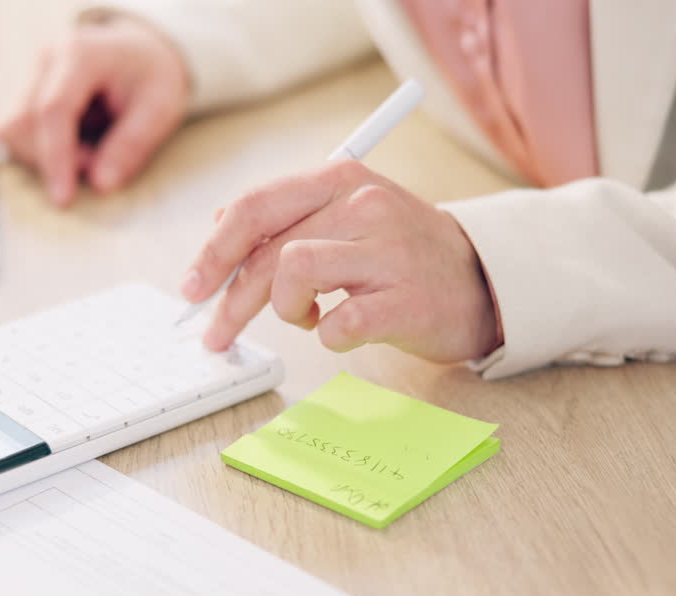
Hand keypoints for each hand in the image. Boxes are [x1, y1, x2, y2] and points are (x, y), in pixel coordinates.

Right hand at [0, 15, 188, 206]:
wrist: (143, 55)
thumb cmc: (153, 78)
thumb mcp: (160, 110)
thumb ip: (132, 146)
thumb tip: (101, 185)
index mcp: (80, 54)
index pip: (53, 110)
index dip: (55, 157)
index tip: (63, 198)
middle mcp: (47, 59)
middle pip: (24, 123)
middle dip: (57, 158)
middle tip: (100, 162)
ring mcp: (32, 75)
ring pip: (15, 132)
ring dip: (49, 156)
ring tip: (92, 151)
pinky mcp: (26, 93)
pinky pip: (20, 133)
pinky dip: (45, 150)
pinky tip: (76, 145)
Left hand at [180, 160, 501, 362]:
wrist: (483, 281)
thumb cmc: (402, 254)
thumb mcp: (346, 215)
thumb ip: (288, 216)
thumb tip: (220, 227)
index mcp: (342, 179)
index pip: (255, 206)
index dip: (213, 251)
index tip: (192, 286)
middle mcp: (365, 206)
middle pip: (268, 250)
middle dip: (230, 299)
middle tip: (217, 332)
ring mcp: (389, 253)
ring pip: (295, 274)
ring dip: (286, 309)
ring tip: (306, 318)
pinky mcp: (406, 302)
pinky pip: (338, 324)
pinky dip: (326, 336)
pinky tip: (339, 331)